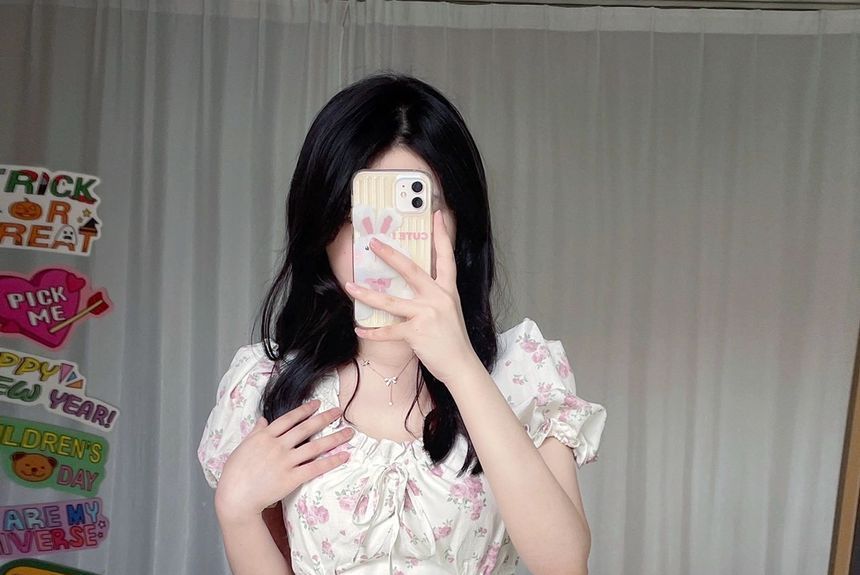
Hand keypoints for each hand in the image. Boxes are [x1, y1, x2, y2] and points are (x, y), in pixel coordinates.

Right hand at [214, 399, 353, 523]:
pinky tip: (344, 456)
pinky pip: (315, 467)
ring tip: (349, 432)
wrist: (235, 497)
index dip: (305, 410)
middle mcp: (277, 445)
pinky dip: (331, 461)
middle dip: (324, 418)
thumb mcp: (242, 447)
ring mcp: (285, 461)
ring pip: (315, 446)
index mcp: (264, 436)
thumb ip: (255, 432)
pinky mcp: (291, 478)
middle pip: (306, 428)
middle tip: (339, 411)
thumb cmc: (234, 473)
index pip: (289, 419)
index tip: (317, 404)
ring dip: (334, 438)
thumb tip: (263, 420)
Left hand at [344, 210, 481, 385]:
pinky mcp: (417, 333)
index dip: (442, 235)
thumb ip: (433, 296)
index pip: (445, 257)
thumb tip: (412, 286)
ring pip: (390, 301)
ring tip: (350, 286)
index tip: (438, 214)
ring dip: (367, 294)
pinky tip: (359, 329)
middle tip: (373, 243)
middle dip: (390, 255)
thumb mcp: (449, 310)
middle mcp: (438, 298)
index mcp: (447, 290)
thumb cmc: (452, 339)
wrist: (461, 365)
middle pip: (411, 270)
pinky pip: (389, 330)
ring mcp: (427, 315)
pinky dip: (372, 332)